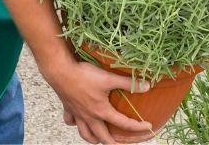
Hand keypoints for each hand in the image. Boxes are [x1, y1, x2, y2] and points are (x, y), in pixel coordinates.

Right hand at [41, 57, 157, 143]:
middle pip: (101, 136)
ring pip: (84, 133)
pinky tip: (80, 122)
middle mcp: (88, 116)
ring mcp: (77, 114)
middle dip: (113, 143)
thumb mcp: (110, 78)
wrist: (60, 72)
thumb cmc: (84, 76)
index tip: (148, 127)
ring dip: (94, 138)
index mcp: (100, 111)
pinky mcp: (68, 108)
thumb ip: (129, 83)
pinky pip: (71, 121)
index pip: (122, 123)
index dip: (137, 126)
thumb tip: (147, 86)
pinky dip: (76, 125)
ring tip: (100, 139)